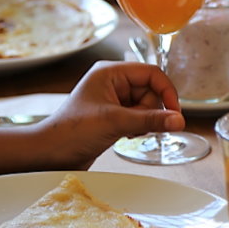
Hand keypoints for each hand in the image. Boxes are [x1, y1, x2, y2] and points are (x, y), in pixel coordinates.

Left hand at [38, 61, 185, 168]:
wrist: (48, 155)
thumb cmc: (71, 132)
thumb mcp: (115, 123)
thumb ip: (150, 120)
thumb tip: (180, 121)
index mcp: (110, 72)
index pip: (152, 73)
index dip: (167, 91)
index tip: (175, 113)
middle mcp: (113, 82)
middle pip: (152, 91)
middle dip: (151, 111)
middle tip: (138, 126)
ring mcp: (113, 99)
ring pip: (147, 106)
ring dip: (145, 121)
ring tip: (128, 132)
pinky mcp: (114, 115)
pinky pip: (139, 116)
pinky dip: (139, 127)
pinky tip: (126, 135)